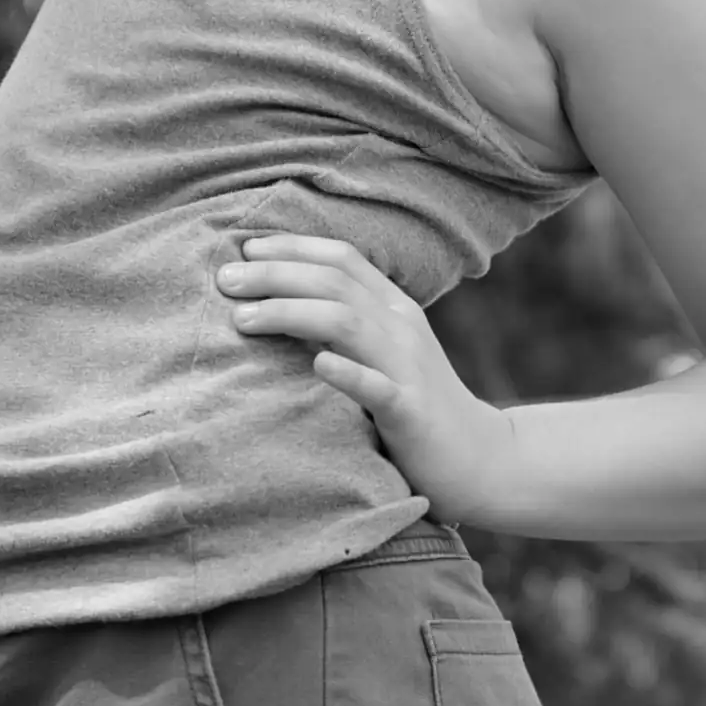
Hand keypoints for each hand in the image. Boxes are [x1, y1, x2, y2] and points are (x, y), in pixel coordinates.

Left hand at [216, 233, 511, 514]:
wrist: (479, 459)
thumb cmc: (416, 405)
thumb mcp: (382, 353)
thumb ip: (344, 324)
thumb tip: (278, 302)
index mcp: (394, 308)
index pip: (342, 258)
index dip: (291, 247)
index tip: (243, 248)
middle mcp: (402, 328)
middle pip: (334, 282)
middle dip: (274, 274)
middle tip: (225, 280)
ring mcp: (408, 368)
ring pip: (347, 323)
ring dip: (290, 313)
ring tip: (242, 318)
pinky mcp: (411, 413)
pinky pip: (378, 388)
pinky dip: (347, 373)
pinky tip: (317, 364)